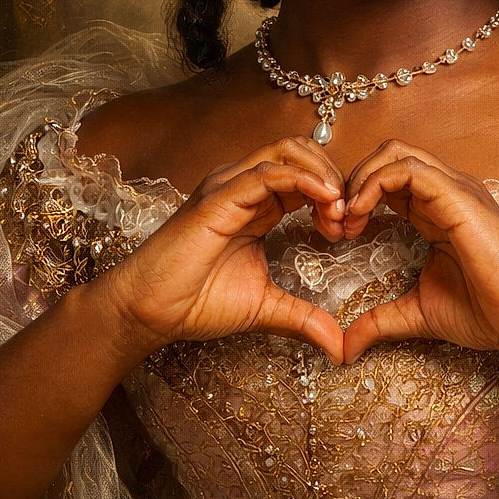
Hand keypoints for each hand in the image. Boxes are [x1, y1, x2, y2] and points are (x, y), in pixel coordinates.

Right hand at [97, 137, 346, 362]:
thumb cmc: (196, 302)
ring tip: (339, 210)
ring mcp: (230, 185)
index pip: (305, 175)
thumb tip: (339, 346)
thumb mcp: (265, 307)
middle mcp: (243, 184)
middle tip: (348, 217)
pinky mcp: (220, 195)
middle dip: (334, 177)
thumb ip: (302, 317)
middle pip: (301, 151)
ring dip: (323, 175)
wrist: (148, 310)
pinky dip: (304, 180)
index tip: (349, 228)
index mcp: (255, 202)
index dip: (334, 194)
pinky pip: (269, 172)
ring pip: (288, 151)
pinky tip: (325, 202)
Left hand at [341, 140, 498, 362]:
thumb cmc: (489, 313)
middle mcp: (445, 190)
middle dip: (352, 180)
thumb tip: (344, 347)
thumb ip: (380, 320)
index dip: (355, 197)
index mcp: (436, 208)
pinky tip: (361, 215)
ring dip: (359, 179)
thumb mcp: (419, 313)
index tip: (337, 233)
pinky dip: (375, 183)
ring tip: (346, 218)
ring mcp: (454, 188)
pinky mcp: (458, 196)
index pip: (387, 179)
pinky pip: (408, 168)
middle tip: (336, 221)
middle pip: (387, 154)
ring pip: (394, 152)